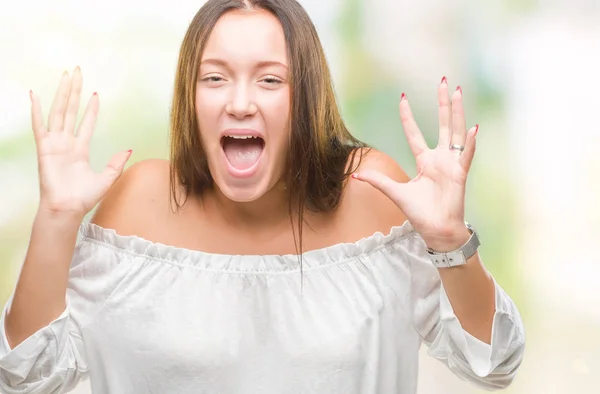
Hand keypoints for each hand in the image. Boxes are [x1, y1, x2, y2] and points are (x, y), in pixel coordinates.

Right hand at [31, 67, 131, 216]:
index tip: (95, 94)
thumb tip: (128, 149)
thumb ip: (116, 164)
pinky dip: (36, 110)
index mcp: (80, 150)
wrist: (68, 208)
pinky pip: (39, 126)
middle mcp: (66, 143)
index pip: (86, 123)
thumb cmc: (83, 198)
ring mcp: (54, 144)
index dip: (91, 109)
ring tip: (66, 76)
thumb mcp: (107, 179)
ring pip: (58, 112)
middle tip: (78, 72)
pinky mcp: (44, 148)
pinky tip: (35, 95)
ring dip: (62, 94)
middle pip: (71, 111)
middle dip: (75, 91)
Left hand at [353, 78, 477, 250]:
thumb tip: (355, 175)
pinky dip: (470, 143)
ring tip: (459, 92)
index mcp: (425, 161)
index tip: (403, 98)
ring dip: (457, 112)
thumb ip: (378, 181)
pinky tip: (472, 128)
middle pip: (442, 124)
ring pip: (456, 132)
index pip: (415, 133)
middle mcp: (439, 158)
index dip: (409, 117)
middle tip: (445, 81)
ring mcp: (451, 164)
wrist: (436, 230)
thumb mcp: (395, 193)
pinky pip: (466, 155)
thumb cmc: (420, 213)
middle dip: (443, 103)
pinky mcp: (460, 174)